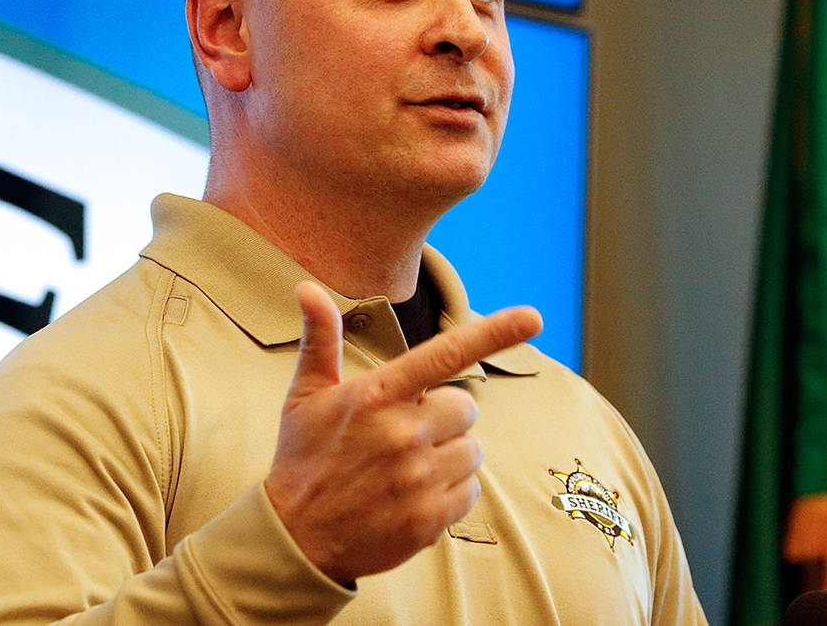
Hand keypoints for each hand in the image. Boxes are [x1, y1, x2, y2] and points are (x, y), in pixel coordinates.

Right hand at [264, 281, 541, 584]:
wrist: (294, 540)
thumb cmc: (302, 458)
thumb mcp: (304, 395)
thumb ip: (320, 339)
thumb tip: (308, 287)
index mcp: (376, 395)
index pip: (446, 355)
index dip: (494, 334)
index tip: (532, 317)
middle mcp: (402, 434)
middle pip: (466, 407)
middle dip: (444, 417)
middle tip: (406, 433)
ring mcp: (418, 479)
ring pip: (473, 450)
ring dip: (449, 455)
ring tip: (406, 468)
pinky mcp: (429, 519)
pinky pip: (470, 491)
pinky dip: (450, 492)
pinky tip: (413, 496)